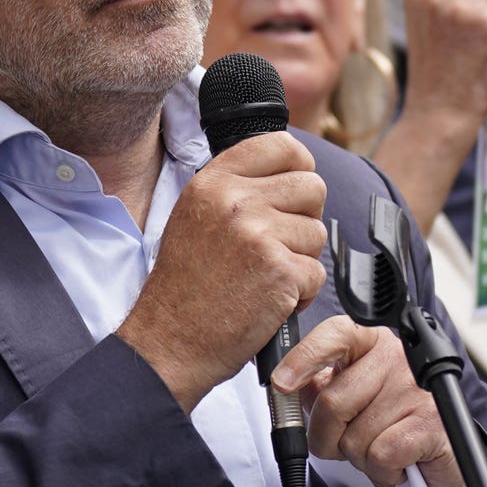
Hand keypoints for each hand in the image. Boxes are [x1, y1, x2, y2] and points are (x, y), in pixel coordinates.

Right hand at [117, 134, 325, 406]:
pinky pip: (317, 272)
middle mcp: (235, 201)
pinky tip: (267, 301)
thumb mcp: (195, 217)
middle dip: (304, 219)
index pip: (282, 145)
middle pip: (312, 187)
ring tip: (262, 278)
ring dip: (300, 260)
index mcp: (214, 182)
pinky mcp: (280, 271)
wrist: (169, 342)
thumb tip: (291, 172)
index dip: (299, 167)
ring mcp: (259, 234)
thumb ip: (237, 190)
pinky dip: (300, 294)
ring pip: (318, 233)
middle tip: (276, 247)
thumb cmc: (185, 288)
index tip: (294, 190)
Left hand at [276, 314, 471, 486]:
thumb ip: (322, 389)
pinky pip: (379, 455)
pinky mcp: (431, 423)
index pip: (336, 334)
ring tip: (380, 452)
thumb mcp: (353, 401)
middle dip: (327, 439)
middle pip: (333, 401)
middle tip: (344, 446)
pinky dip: (381, 472)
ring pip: (354, 437)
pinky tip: (396, 465)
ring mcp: (417, 389)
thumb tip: (291, 387)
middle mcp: (397, 358)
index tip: (282, 383)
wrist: (443, 463)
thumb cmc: (393, 427)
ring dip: (359, 460)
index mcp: (372, 345)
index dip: (304, 357)